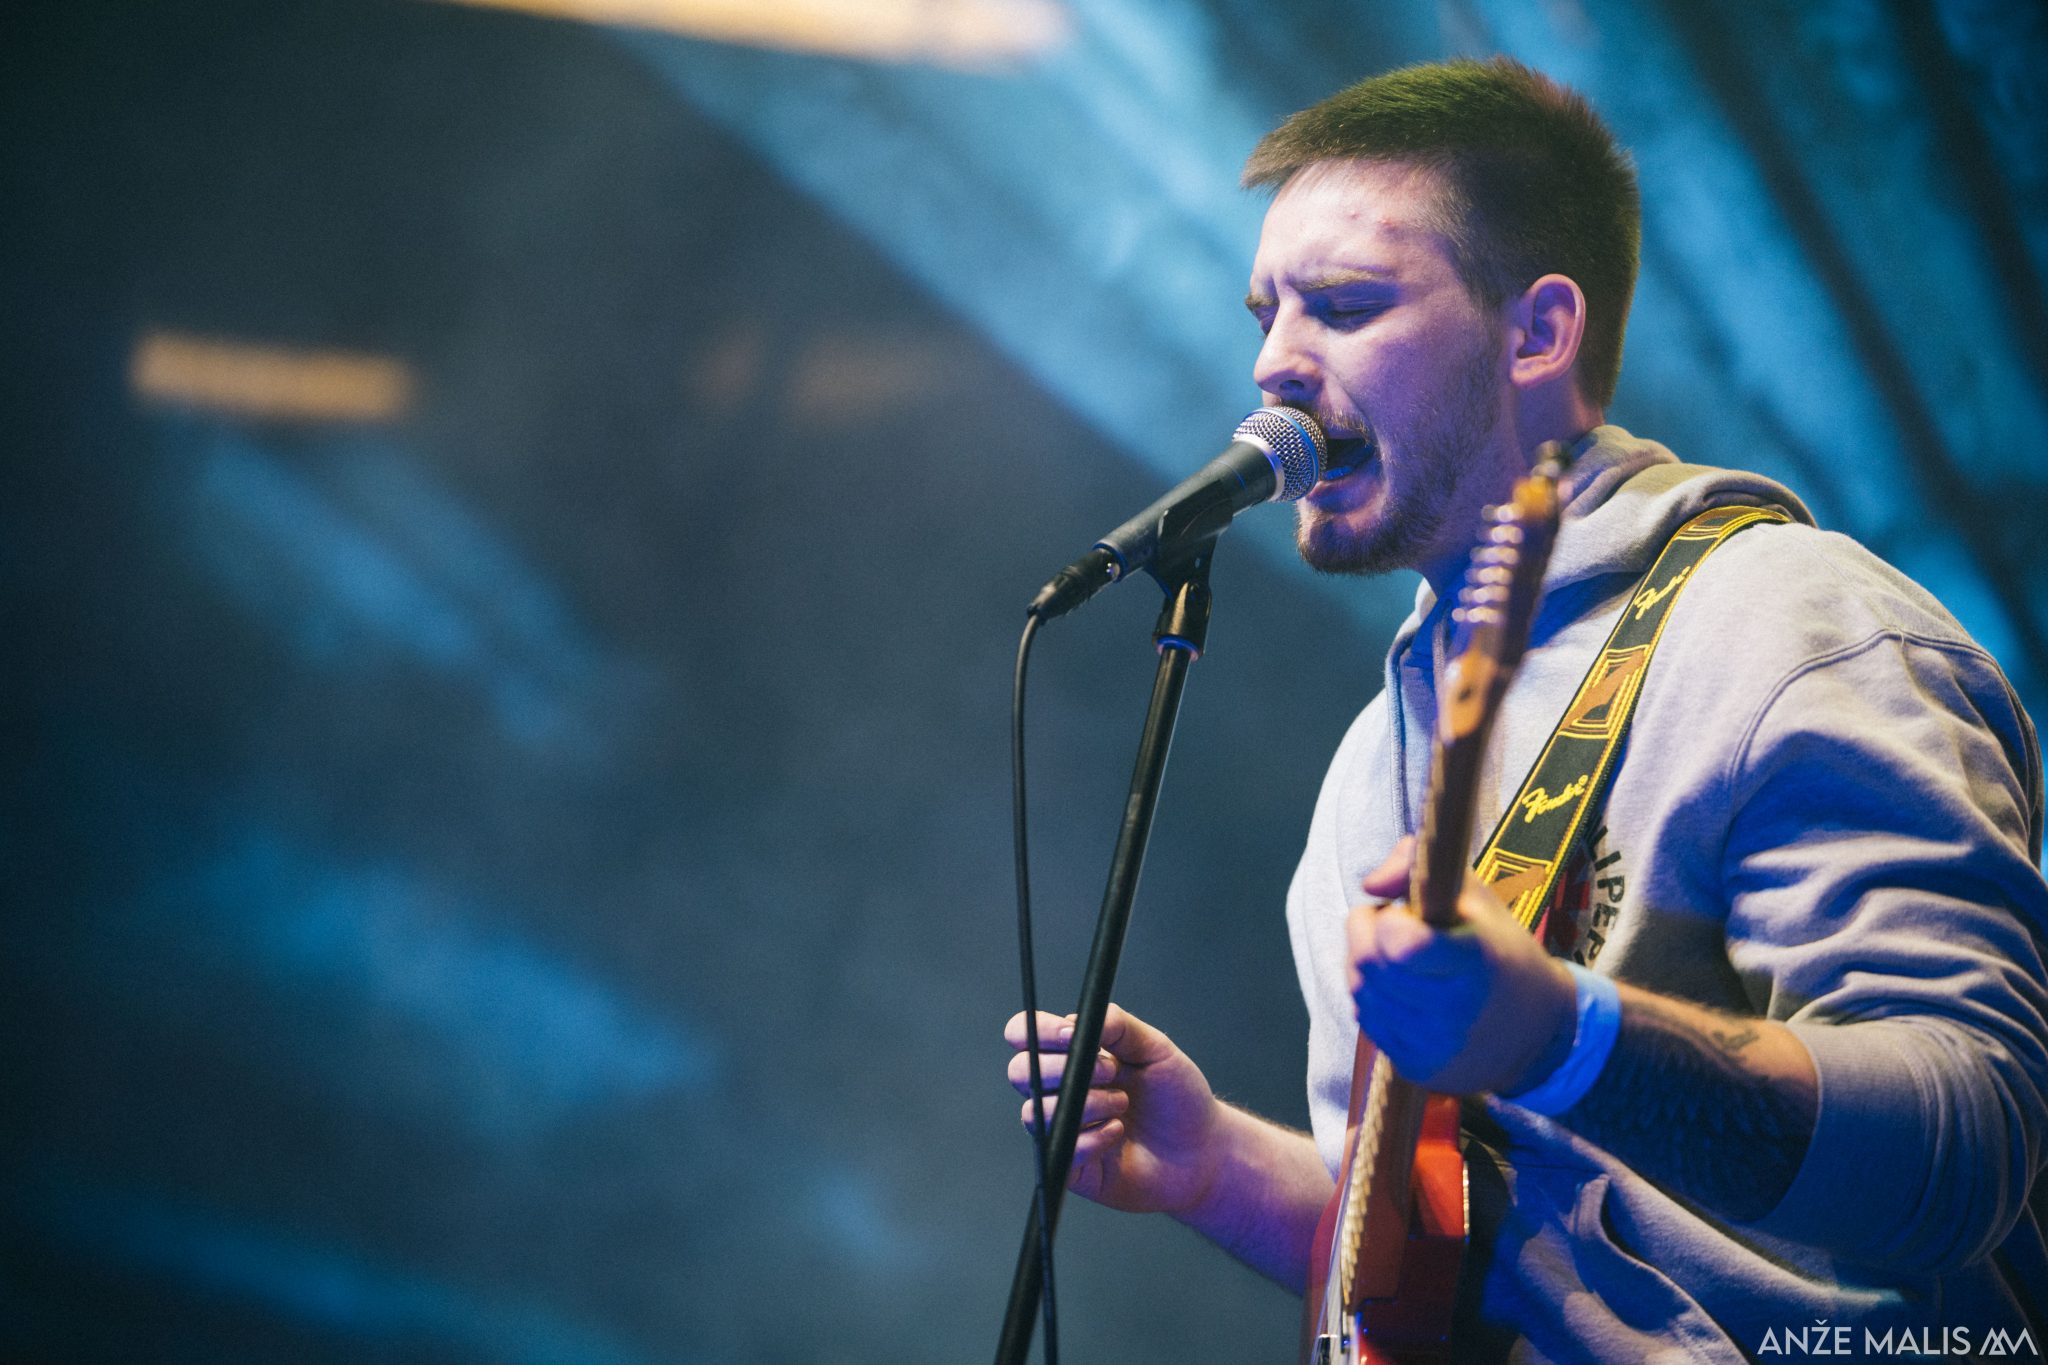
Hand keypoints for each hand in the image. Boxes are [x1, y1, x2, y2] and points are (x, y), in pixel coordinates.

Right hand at [1003, 1004, 1223, 1215]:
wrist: (1202, 1152)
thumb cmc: (1178, 1098)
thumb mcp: (1156, 1050)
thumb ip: (1119, 1026)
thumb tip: (1076, 1017)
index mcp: (1072, 1056)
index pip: (1025, 1033)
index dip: (1040, 1032)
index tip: (1074, 1036)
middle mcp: (1059, 1091)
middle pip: (1018, 1072)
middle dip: (1062, 1069)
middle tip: (1110, 1072)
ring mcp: (1062, 1129)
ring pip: (1037, 1113)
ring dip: (1085, 1104)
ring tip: (1122, 1105)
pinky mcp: (1071, 1167)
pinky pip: (1060, 1149)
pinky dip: (1092, 1139)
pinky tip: (1118, 1134)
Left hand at [1346, 837, 1576, 1094]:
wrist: (1537, 1033)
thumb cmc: (1501, 951)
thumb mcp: (1474, 894)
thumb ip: (1414, 864)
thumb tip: (1370, 886)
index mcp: (1474, 960)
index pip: (1399, 942)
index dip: (1387, 919)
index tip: (1402, 913)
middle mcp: (1453, 1010)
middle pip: (1365, 961)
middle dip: (1366, 932)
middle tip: (1394, 927)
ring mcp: (1433, 1046)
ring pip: (1359, 990)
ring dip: (1367, 966)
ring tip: (1402, 960)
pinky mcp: (1417, 1069)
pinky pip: (1368, 1022)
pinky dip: (1376, 1000)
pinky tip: (1405, 993)